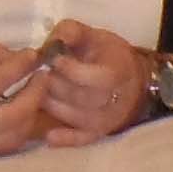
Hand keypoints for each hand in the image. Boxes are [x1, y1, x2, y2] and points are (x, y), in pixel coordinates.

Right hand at [0, 31, 49, 158]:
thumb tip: (20, 58)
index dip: (22, 67)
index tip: (35, 56)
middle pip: (15, 116)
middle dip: (36, 94)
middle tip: (42, 77)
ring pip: (14, 137)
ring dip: (31, 115)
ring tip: (32, 94)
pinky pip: (2, 148)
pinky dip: (17, 131)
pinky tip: (19, 113)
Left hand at [32, 19, 156, 145]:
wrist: (132, 79)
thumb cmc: (107, 54)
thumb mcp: (92, 34)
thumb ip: (70, 32)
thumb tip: (52, 41)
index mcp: (118, 72)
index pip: (95, 78)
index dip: (70, 69)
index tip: (53, 58)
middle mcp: (116, 100)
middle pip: (79, 97)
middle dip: (54, 84)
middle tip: (41, 74)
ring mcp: (108, 119)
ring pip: (74, 116)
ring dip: (51, 104)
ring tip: (40, 90)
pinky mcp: (99, 133)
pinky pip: (82, 140)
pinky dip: (65, 139)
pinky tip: (49, 136)